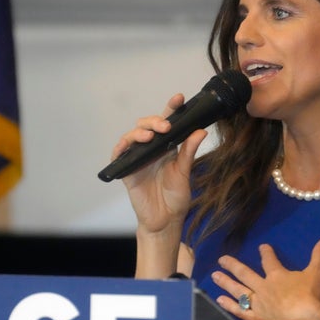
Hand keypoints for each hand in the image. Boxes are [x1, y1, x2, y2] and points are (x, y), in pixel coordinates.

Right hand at [111, 93, 207, 234]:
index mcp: (166, 147)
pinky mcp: (127, 170)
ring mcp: (137, 158)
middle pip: (147, 125)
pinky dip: (121, 147)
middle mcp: (151, 149)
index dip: (171, 109)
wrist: (165, 220)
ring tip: (150, 135)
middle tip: (166, 126)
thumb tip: (201, 130)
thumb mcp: (185, 172)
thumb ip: (189, 152)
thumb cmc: (175, 198)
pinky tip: (129, 144)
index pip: (167, 123)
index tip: (179, 98)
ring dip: (140, 132)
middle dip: (155, 120)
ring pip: (132, 136)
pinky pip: (119, 154)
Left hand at [211, 236, 319, 319]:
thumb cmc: (309, 297)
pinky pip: (240, 311)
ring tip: (214, 276)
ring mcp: (257, 304)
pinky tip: (219, 300)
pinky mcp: (256, 319)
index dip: (266, 253)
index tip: (261, 246)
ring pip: (238, 290)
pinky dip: (229, 306)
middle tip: (221, 259)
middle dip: (233, 265)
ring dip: (225, 282)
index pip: (269, 261)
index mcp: (276, 276)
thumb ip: (319, 256)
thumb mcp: (316, 273)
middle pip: (245, 274)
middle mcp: (263, 287)